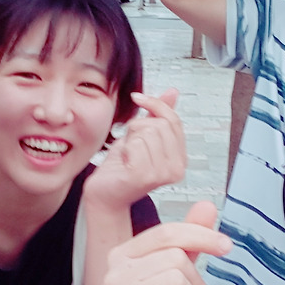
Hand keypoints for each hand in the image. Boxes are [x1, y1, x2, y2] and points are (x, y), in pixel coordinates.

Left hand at [84, 89, 187, 210]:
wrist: (104, 193)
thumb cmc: (121, 166)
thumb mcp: (142, 136)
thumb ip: (158, 115)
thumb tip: (173, 92)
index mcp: (180, 159)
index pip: (174, 120)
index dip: (155, 104)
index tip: (137, 97)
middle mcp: (177, 169)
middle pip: (160, 124)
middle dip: (139, 125)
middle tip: (130, 142)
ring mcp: (163, 174)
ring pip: (148, 132)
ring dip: (130, 138)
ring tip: (127, 154)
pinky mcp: (145, 176)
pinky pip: (136, 144)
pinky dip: (125, 148)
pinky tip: (124, 161)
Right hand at [104, 202, 230, 284]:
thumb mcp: (183, 265)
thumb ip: (192, 235)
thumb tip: (207, 206)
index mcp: (120, 255)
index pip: (165, 234)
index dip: (201, 235)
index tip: (224, 245)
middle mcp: (112, 278)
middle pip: (173, 258)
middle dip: (193, 276)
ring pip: (176, 281)